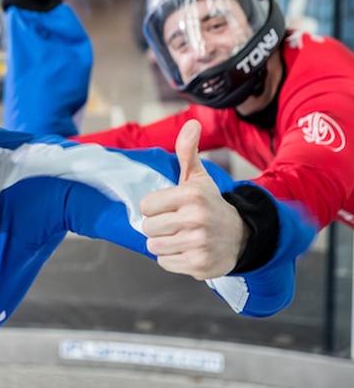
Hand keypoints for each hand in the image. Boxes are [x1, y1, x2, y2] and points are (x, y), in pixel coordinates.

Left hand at [139, 120, 247, 279]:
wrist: (241, 236)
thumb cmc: (210, 204)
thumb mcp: (198, 178)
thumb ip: (187, 151)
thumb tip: (192, 123)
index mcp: (191, 195)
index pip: (146, 205)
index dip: (154, 207)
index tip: (170, 207)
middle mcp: (196, 219)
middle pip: (148, 228)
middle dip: (158, 227)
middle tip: (176, 223)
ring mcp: (199, 243)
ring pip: (154, 246)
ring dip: (163, 243)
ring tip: (181, 236)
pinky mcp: (199, 264)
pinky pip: (165, 263)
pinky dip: (172, 259)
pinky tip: (187, 249)